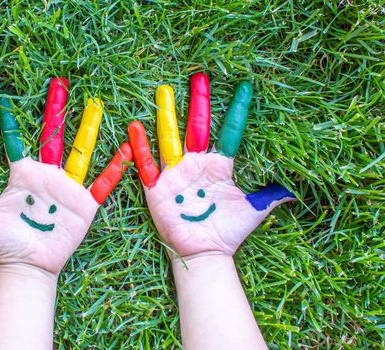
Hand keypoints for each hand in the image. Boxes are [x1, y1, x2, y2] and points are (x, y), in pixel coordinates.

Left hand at [0, 78, 131, 274]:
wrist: (27, 265)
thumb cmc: (3, 242)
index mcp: (21, 173)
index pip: (15, 140)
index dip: (10, 121)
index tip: (3, 98)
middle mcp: (45, 174)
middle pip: (52, 134)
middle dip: (56, 109)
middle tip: (59, 83)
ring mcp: (66, 186)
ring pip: (79, 150)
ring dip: (88, 128)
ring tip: (96, 104)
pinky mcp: (84, 202)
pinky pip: (102, 181)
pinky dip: (114, 167)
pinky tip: (127, 148)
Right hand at [128, 73, 295, 257]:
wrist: (205, 252)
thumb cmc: (229, 231)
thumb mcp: (255, 210)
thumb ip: (271, 195)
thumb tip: (296, 191)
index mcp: (220, 166)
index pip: (230, 132)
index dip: (237, 110)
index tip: (245, 87)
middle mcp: (197, 164)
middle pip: (197, 126)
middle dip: (198, 102)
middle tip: (199, 76)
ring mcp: (176, 173)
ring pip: (170, 137)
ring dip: (167, 115)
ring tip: (164, 90)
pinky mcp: (157, 187)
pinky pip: (146, 164)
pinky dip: (140, 147)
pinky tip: (134, 127)